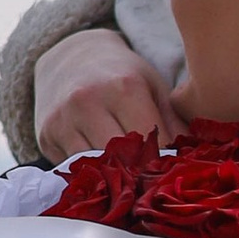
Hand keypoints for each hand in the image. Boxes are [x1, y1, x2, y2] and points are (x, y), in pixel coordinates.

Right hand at [34, 28, 181, 164]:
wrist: (70, 58)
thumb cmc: (121, 74)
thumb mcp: (153, 87)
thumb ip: (175, 122)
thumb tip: (192, 159)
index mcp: (123, 87)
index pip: (149, 141)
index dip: (161, 159)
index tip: (167, 168)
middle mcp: (88, 101)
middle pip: (120, 159)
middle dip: (138, 172)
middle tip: (148, 180)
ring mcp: (62, 120)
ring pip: (95, 168)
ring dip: (113, 177)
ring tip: (127, 178)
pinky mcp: (45, 136)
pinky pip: (73, 169)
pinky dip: (90, 173)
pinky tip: (100, 169)